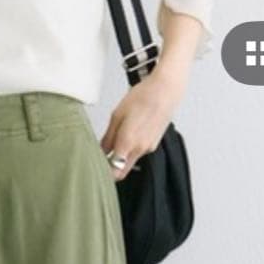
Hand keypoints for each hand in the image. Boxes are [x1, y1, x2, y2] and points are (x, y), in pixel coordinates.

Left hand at [99, 66, 185, 181]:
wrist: (166, 89)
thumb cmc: (143, 97)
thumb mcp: (117, 115)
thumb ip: (108, 137)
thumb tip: (102, 151)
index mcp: (128, 143)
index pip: (114, 173)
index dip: (105, 174)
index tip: (97, 167)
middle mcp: (139, 150)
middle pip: (122, 172)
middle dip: (112, 169)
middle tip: (103, 158)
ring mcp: (148, 148)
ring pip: (130, 161)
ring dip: (122, 155)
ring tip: (118, 136)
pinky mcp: (154, 144)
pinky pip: (139, 152)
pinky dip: (132, 147)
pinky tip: (131, 131)